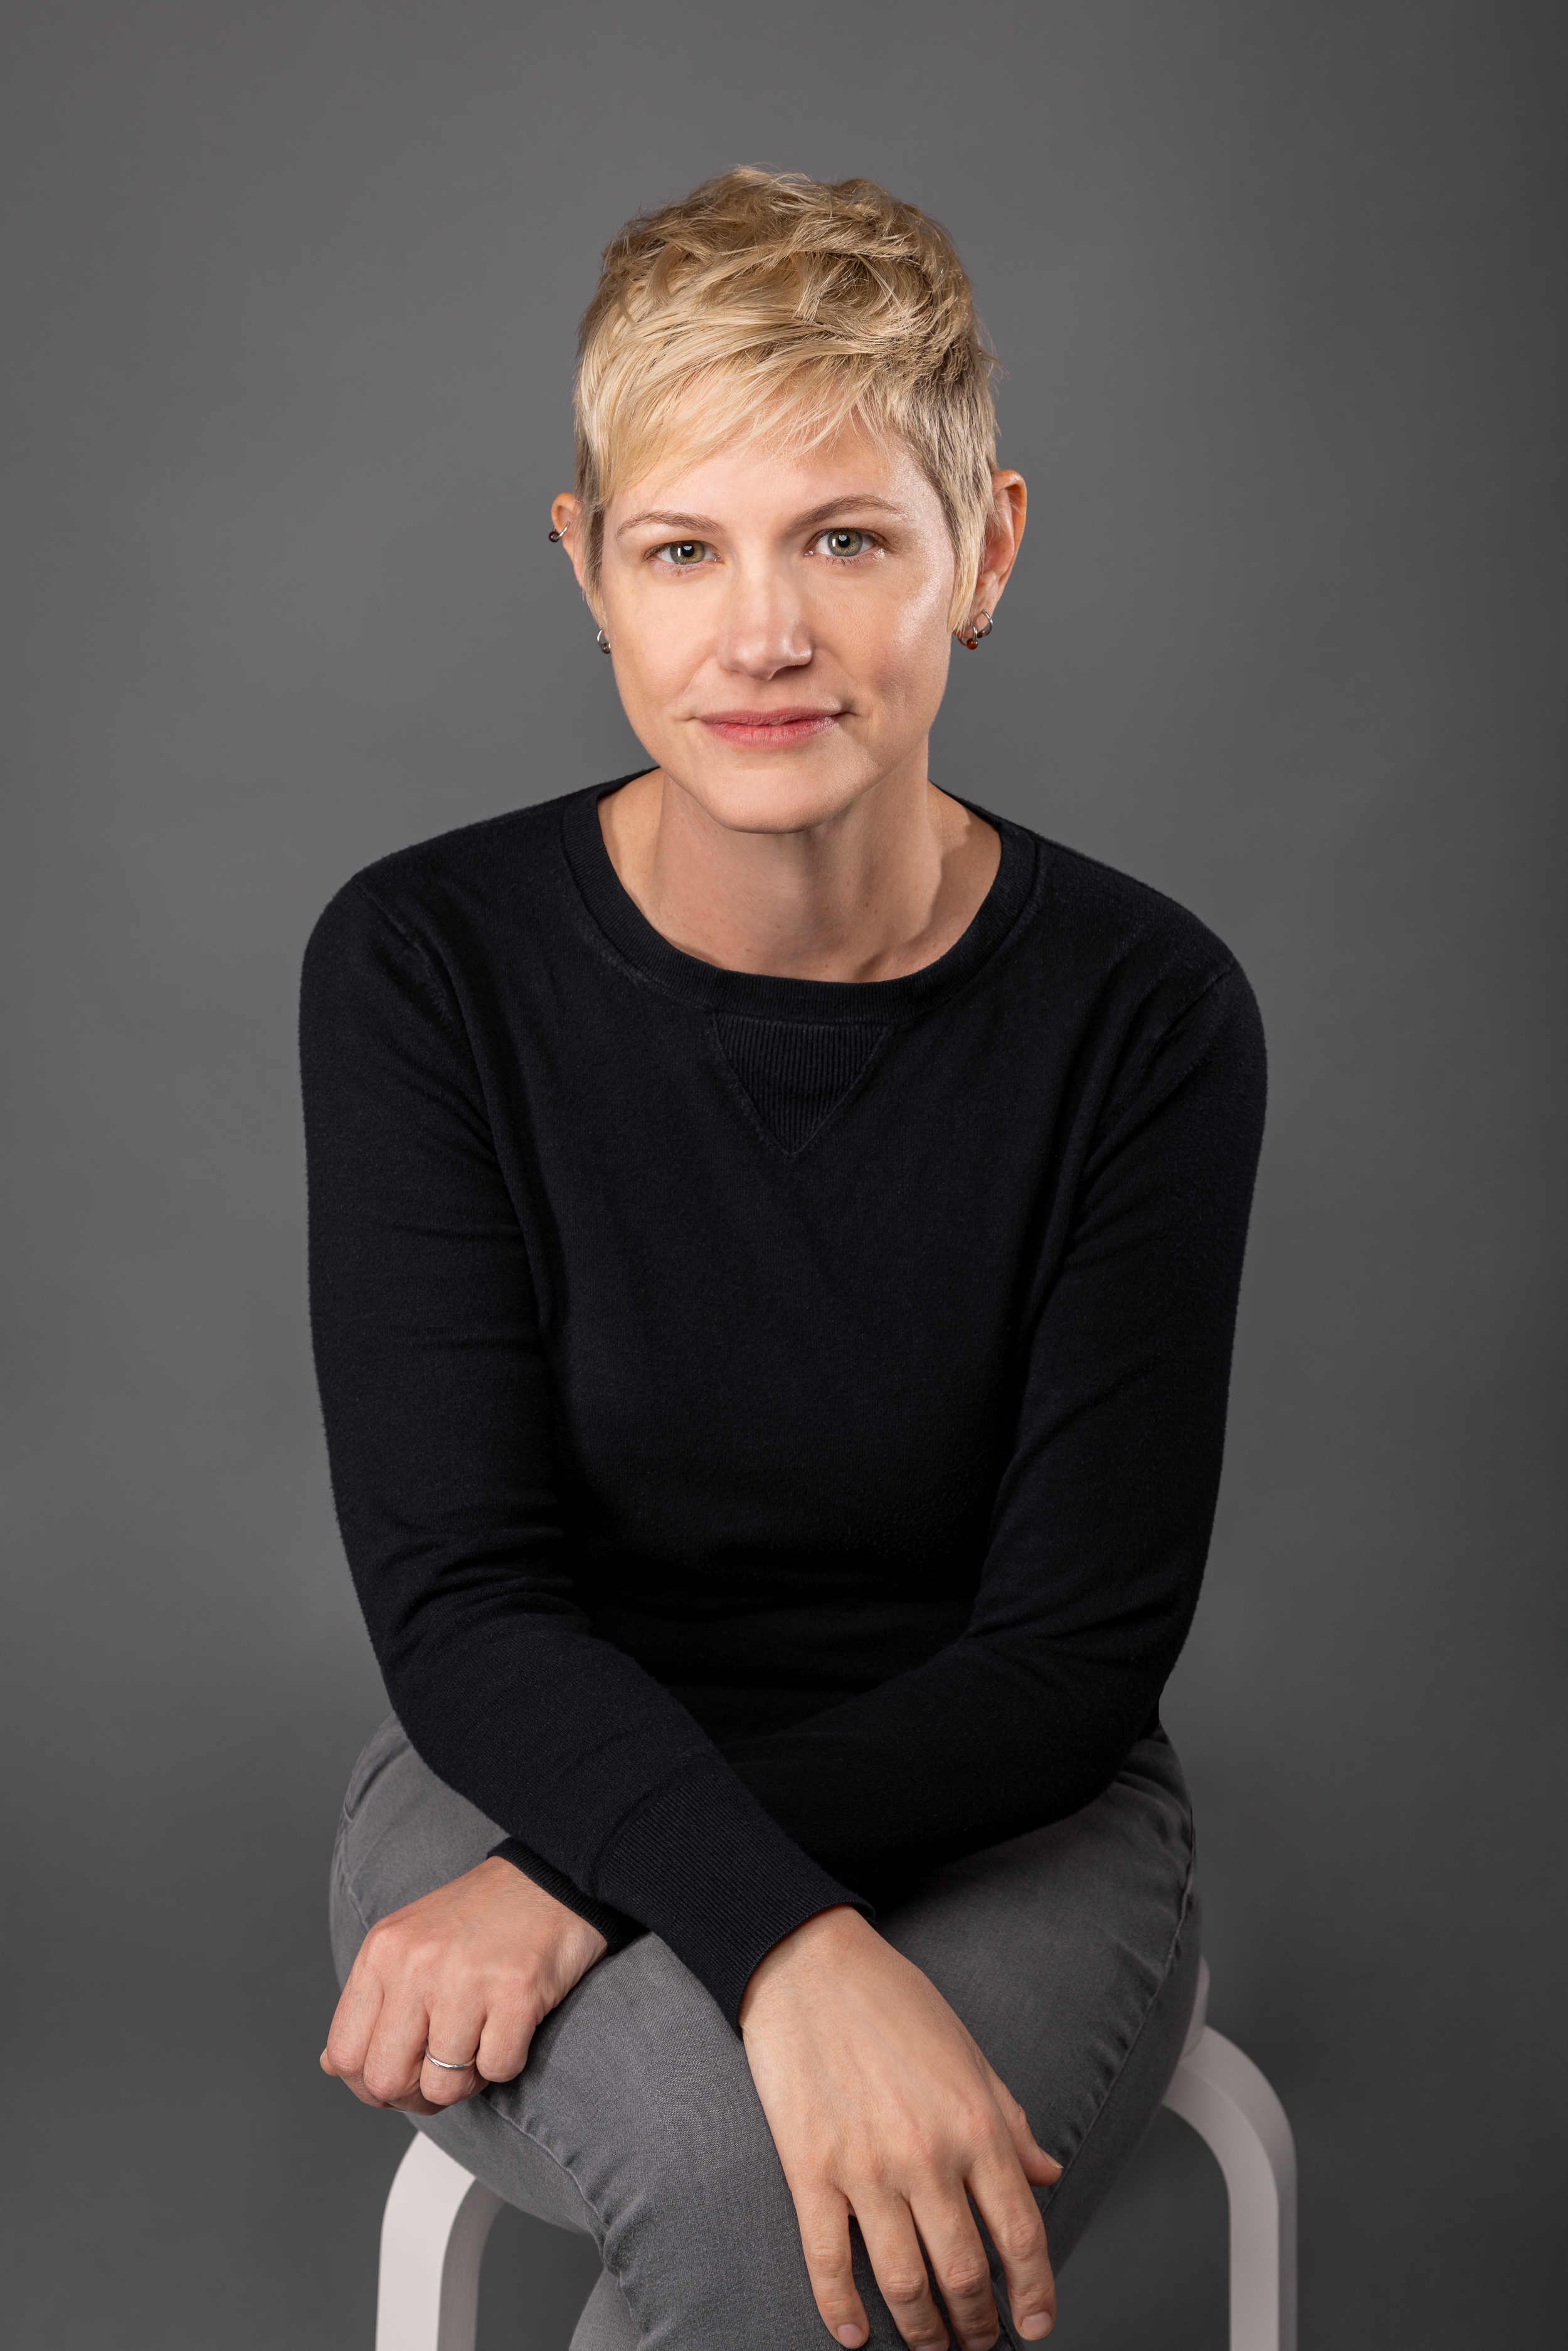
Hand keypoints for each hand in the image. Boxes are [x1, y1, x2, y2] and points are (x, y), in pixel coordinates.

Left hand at [321, 1856, 607, 2113]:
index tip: (401, 2077)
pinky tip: (513, 2025)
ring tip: (482, 2041)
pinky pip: (498, 2069)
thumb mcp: (408, 1944)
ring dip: (467, 2080)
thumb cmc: (481, 1915)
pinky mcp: (516, 1990)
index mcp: (383, 1951)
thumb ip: (371, 2003)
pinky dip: (508, 2061)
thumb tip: (333, 2065)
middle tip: (444, 2071)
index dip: (369, 2086)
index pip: (344, 2054)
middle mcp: (416, 1962)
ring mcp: (465, 1977)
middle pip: (386, 2080)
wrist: (552, 1876)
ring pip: (443, 2085)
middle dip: (417, 2094)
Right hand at [740, 1906, 1060, 2350]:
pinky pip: (827, 2262)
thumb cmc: (892, 1999)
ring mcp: (865, 2168)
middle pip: (965, 2273)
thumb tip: (1046, 2173)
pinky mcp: (810, 2169)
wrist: (809, 1962)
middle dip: (978, 2323)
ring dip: (923, 2330)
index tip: (1035, 2322)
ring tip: (932, 2345)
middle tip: (979, 2341)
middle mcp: (927, 2155)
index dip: (1034, 2291)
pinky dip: (842, 2310)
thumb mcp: (970, 2053)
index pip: (1020, 2234)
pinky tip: (856, 2333)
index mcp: (975, 2124)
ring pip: (904, 2282)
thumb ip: (1010, 2120)